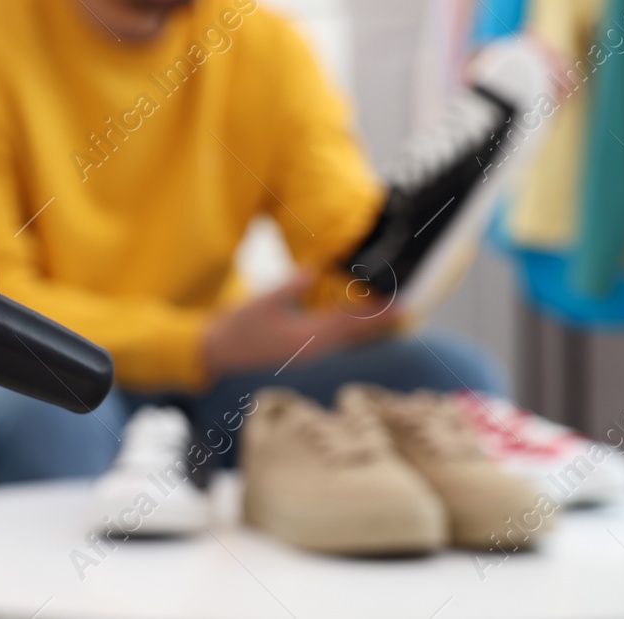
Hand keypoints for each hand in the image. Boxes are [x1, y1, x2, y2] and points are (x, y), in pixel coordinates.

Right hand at [200, 270, 397, 379]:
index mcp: (305, 338)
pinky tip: (354, 325)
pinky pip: (333, 341)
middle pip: (354, 335)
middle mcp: (311, 349)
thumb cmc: (237, 327)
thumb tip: (312, 271)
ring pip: (345, 340)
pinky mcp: (299, 351)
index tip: (398, 306)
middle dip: (379, 323)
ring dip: (367, 328)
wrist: (216, 353)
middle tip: (406, 311)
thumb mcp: (261, 302)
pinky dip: (349, 332)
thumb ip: (288, 287)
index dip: (374, 314)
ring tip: (388, 316)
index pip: (348, 324)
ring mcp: (306, 353)